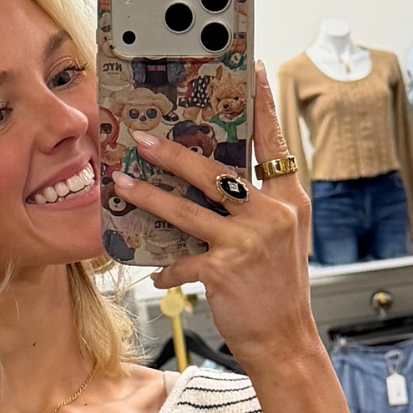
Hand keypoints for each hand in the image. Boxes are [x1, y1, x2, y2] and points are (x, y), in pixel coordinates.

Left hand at [111, 60, 318, 373]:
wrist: (286, 341)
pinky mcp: (225, 269)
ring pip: (188, 208)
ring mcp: (248, 240)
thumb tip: (219, 186)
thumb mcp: (282, 240)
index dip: (264, 106)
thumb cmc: (278, 292)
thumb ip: (258, 209)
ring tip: (123, 184)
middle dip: (174, 153)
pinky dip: (166, 266)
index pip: (274, 144)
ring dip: (150, 196)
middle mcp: (272, 214)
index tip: (256, 71)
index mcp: (289, 200)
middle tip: (143, 138)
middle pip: (216, 171)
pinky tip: (155, 272)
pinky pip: (182, 259)